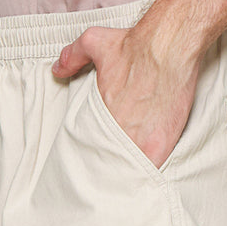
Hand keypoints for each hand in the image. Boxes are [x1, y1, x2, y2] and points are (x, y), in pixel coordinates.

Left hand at [51, 26, 201, 169]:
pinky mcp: (158, 148)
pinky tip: (140, 183)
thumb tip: (57, 70)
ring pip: (125, 169)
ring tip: (122, 184)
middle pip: (107, 159)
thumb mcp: (95, 41)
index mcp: (100, 114)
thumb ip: (72, 56)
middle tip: (106, 176)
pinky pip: (148, 171)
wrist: (169, 48)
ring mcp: (138, 143)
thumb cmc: (135, 45)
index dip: (93, 152)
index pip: (90, 143)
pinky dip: (145, 177)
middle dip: (107, 166)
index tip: (94, 158)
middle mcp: (116, 132)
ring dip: (124, 175)